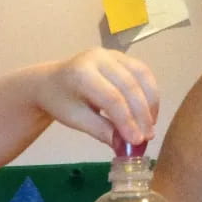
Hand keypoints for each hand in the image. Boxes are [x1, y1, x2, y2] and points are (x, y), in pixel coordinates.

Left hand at [35, 48, 157, 148]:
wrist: (51, 82)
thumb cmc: (61, 102)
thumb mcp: (76, 120)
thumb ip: (101, 131)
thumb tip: (126, 147)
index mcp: (81, 73)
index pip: (112, 98)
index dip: (127, 121)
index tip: (136, 141)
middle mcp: (99, 58)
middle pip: (130, 86)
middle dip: (141, 114)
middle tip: (147, 137)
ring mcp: (112, 54)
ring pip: (141, 76)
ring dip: (150, 103)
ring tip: (150, 127)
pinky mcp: (122, 57)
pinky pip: (143, 73)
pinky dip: (150, 93)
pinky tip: (149, 113)